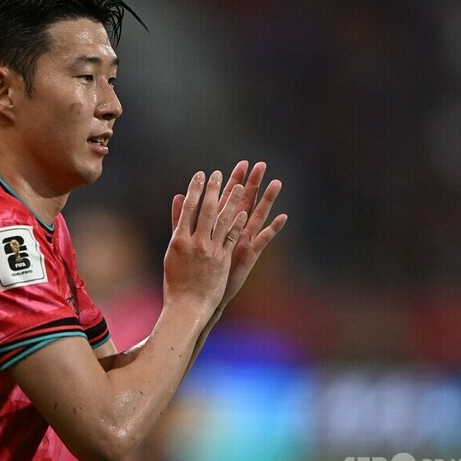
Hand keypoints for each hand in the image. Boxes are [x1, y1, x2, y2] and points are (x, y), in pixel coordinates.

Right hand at [163, 170, 247, 314]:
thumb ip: (177, 224)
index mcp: (179, 240)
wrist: (187, 305)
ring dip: (231, 203)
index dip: (195, 190)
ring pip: (222, 222)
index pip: (188, 208)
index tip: (200, 175)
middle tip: (218, 173)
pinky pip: (231, 239)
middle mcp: (195, 243)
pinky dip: (237, 225)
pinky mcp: (223, 261)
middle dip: (213, 190)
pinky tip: (244, 213)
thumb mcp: (172, 250)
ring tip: (239, 186)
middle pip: (206, 211)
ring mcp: (210, 252)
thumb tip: (178, 200)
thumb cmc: (176, 279)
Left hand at [171, 162, 286, 308]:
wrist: (201, 296)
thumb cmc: (194, 270)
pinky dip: (273, 229)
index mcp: (219, 226)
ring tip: (276, 183)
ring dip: (267, 200)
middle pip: (244, 202)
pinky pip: (262, 240)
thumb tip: (178, 196)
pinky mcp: (248, 255)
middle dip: (251, 183)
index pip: (227, 198)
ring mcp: (242, 242)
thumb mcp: (187, 239)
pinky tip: (283, 217)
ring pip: (257, 217)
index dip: (233, 181)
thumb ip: (183, 217)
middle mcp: (233, 231)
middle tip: (260, 164)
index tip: (240, 163)